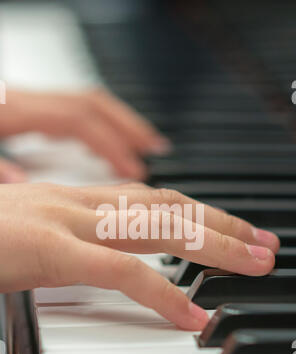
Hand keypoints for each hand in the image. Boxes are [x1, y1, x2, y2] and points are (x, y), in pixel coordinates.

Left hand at [0, 89, 170, 179]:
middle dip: (128, 127)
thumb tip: (21, 183)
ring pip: (84, 104)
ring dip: (117, 123)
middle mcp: (24, 101)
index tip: (137, 168)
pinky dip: (96, 127)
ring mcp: (25, 103)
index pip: (79, 121)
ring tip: (142, 146)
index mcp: (14, 110)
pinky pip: (71, 112)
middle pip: (91, 105)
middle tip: (156, 150)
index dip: (112, 143)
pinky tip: (100, 146)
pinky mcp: (23, 111)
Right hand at [0, 183, 278, 329]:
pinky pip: (118, 270)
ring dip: (211, 243)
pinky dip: (160, 293)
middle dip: (222, 223)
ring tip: (253, 261)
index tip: (233, 229)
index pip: (152, 199)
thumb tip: (120, 258)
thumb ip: (80, 242)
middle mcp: (76, 202)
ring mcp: (62, 219)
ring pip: (155, 226)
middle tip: (263, 243)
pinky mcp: (47, 248)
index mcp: (75, 200)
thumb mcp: (40, 236)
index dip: (199, 211)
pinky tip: (191, 315)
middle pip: (167, 206)